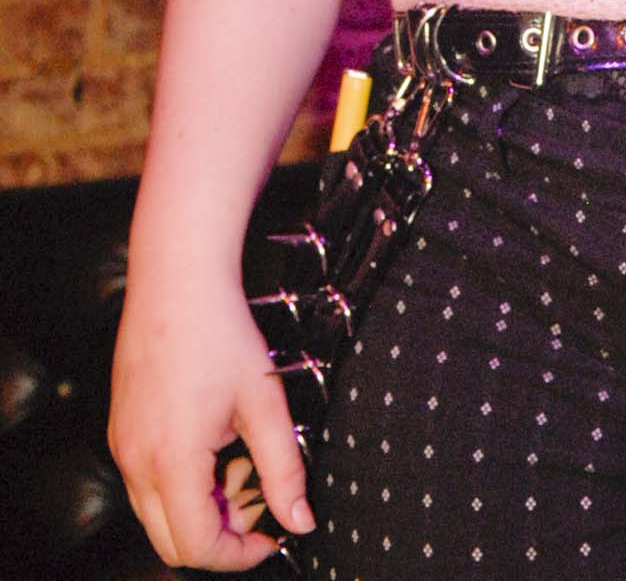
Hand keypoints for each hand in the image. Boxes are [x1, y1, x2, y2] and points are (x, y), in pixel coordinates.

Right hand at [109, 264, 314, 568]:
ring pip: (156, 513)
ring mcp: (121, 446)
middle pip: (171, 541)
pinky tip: (213, 443)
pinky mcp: (119, 429)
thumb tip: (301, 521)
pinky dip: (179, 483)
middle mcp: (135, 462)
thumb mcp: (264, 402)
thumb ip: (284, 470)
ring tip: (238, 463)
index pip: (196, 547)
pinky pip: (145, 482)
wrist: (177, 279)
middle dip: (220, 537)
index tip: (272, 536)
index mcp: (171, 462)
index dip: (239, 555)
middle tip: (259, 502)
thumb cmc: (221, 333)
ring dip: (199, 509)